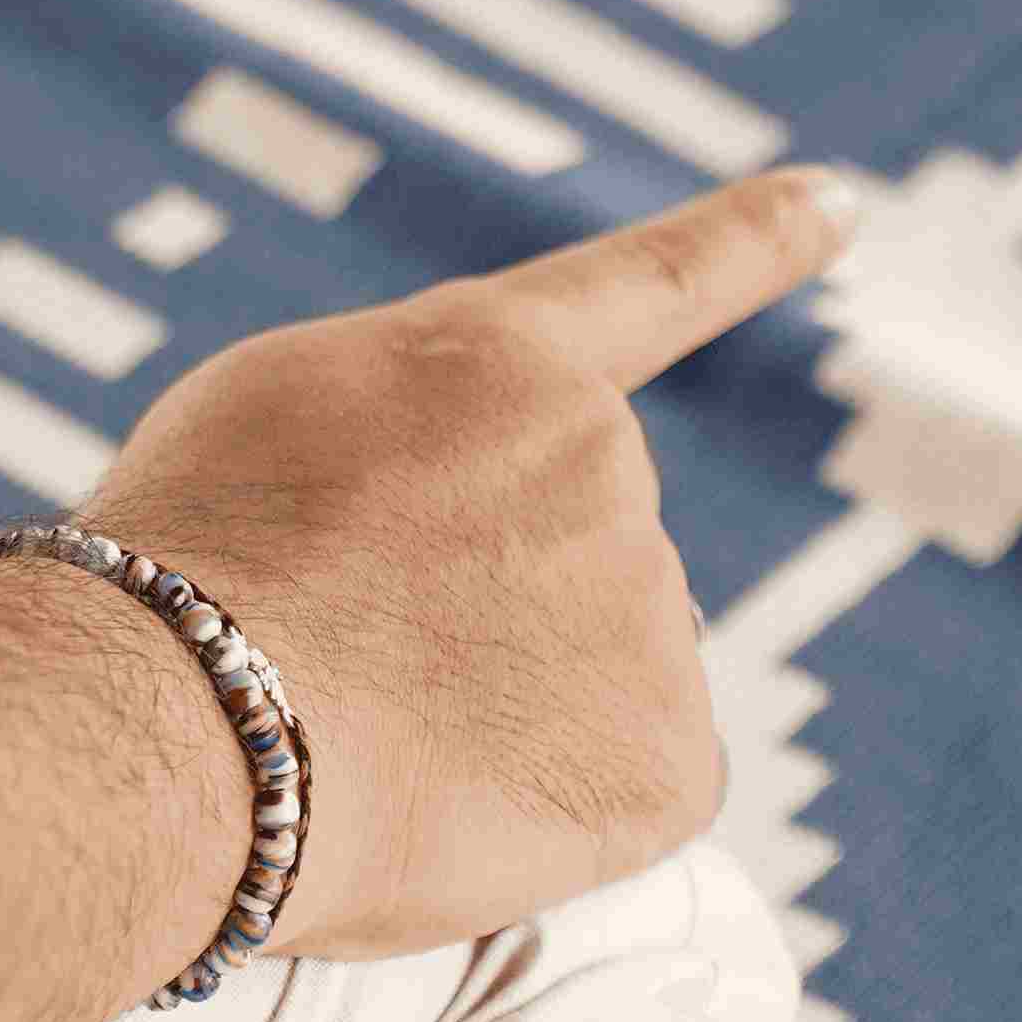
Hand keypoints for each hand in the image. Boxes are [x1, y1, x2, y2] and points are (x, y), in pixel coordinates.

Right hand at [81, 165, 860, 960]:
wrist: (183, 710)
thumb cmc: (178, 573)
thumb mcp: (272, 424)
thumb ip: (408, 445)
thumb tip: (474, 550)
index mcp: (495, 363)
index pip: (650, 286)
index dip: (751, 242)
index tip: (843, 200)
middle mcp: (604, 461)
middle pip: (566, 559)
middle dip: (478, 612)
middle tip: (337, 660)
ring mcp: (650, 608)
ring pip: (583, 684)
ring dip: (492, 717)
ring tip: (356, 732)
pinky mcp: (669, 759)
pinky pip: (616, 797)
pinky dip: (538, 821)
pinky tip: (436, 807)